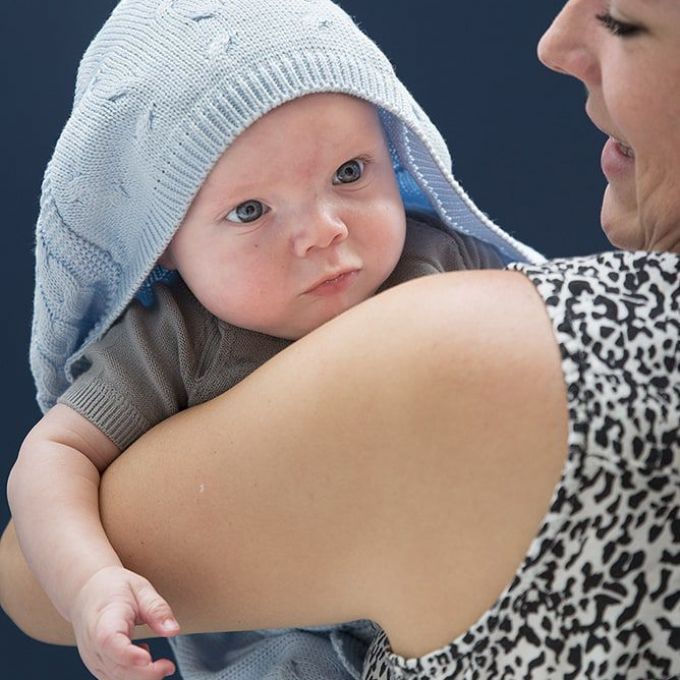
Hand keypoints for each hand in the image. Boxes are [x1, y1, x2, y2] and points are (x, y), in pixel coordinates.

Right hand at [70, 565, 179, 679]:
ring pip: (115, 678)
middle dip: (145, 673)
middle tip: (169, 666)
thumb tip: (173, 630)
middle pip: (116, 667)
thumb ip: (157, 609)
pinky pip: (115, 678)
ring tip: (163, 665)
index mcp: (105, 619)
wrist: (87, 593)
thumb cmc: (114, 589)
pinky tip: (144, 659)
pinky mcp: (98, 666)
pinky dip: (133, 676)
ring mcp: (94, 658)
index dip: (128, 654)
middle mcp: (94, 644)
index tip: (148, 658)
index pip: (110, 641)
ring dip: (141, 678)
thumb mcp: (141, 589)